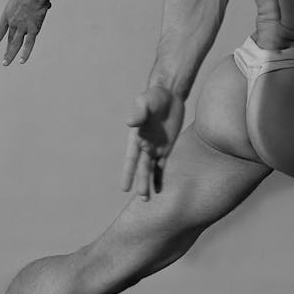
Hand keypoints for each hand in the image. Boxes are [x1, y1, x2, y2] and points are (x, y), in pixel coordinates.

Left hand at [0, 0, 50, 64]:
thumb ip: (32, 5)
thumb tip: (46, 5)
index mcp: (7, 15)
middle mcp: (13, 22)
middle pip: (9, 39)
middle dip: (7, 51)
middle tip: (4, 62)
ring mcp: (22, 27)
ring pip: (15, 44)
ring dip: (11, 54)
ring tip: (6, 63)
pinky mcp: (33, 29)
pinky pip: (29, 44)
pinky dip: (25, 53)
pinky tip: (22, 61)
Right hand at [122, 85, 184, 200]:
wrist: (169, 93)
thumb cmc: (154, 96)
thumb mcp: (145, 101)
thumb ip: (139, 112)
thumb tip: (131, 123)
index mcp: (136, 137)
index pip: (131, 159)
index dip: (128, 173)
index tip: (124, 188)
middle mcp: (144, 145)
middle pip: (142, 168)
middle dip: (141, 182)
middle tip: (142, 198)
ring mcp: (155, 147)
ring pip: (151, 169)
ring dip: (148, 183)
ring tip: (146, 200)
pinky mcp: (167, 147)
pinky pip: (162, 165)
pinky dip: (160, 177)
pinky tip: (158, 189)